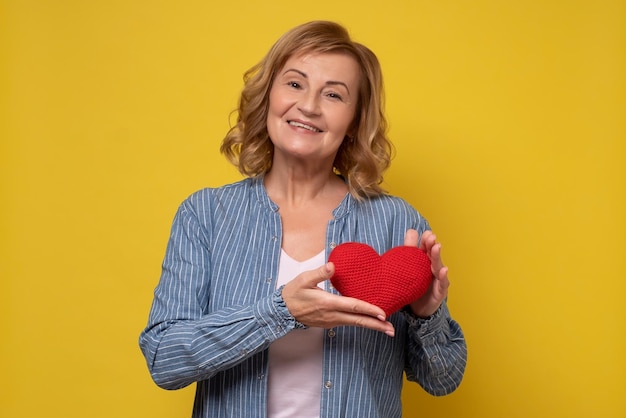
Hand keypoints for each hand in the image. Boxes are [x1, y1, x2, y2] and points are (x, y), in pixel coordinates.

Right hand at [281, 263, 395, 335]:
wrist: (282, 311)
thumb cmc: (293, 293)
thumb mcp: (303, 279)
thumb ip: (319, 273)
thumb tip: (332, 266)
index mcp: (327, 303)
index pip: (352, 306)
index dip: (368, 310)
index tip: (383, 313)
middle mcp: (332, 315)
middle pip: (358, 321)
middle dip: (376, 326)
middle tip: (392, 330)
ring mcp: (331, 321)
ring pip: (355, 324)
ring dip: (371, 326)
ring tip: (387, 328)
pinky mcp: (330, 323)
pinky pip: (349, 323)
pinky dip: (362, 323)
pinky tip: (370, 322)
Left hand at [404, 229, 449, 317]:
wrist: (417, 310)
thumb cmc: (414, 286)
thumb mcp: (409, 268)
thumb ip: (409, 250)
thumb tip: (411, 231)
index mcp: (424, 262)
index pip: (426, 249)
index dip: (426, 241)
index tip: (426, 233)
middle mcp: (432, 269)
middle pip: (433, 255)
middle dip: (432, 245)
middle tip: (431, 237)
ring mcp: (438, 280)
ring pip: (438, 266)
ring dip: (437, 256)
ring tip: (437, 247)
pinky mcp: (440, 291)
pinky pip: (442, 283)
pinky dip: (443, 276)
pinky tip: (443, 270)